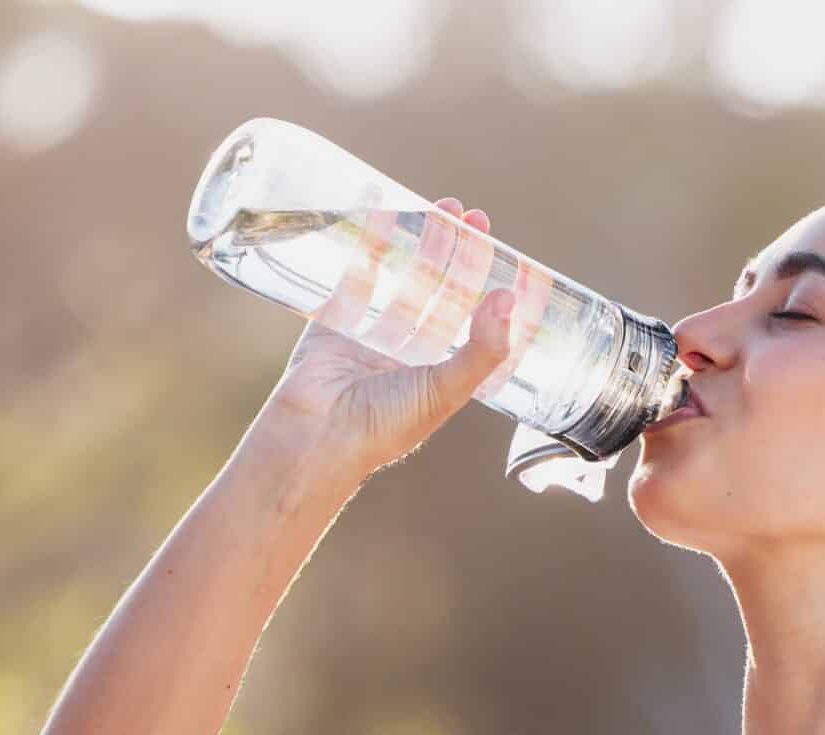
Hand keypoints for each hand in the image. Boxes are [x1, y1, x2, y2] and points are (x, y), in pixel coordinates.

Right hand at [255, 194, 526, 478]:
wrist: (316, 437)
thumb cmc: (385, 426)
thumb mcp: (446, 391)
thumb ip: (482, 349)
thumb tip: (508, 299)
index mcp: (440, 371)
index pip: (472, 319)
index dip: (487, 285)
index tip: (502, 251)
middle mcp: (409, 352)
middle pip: (440, 290)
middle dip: (456, 252)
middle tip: (471, 216)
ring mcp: (371, 334)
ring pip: (403, 277)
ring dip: (421, 242)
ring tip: (440, 207)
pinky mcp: (335, 321)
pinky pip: (357, 274)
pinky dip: (370, 244)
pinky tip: (384, 212)